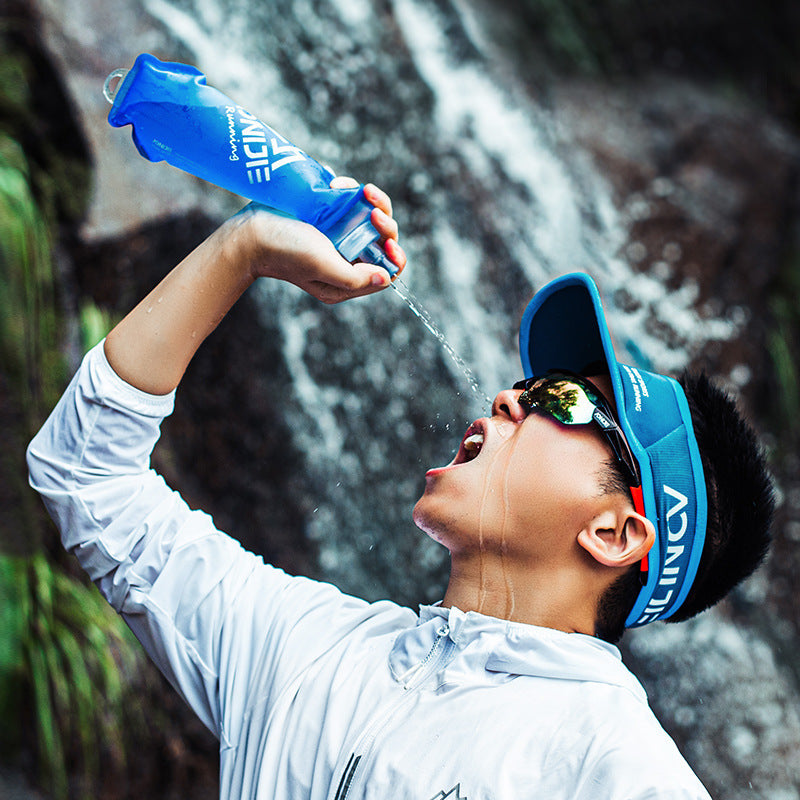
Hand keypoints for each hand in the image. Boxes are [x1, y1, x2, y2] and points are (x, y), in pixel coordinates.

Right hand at [239, 178, 405, 304]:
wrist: (250, 230)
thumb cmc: (284, 252)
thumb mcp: (322, 267)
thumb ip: (355, 277)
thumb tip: (386, 277)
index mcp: (346, 282)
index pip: (385, 272)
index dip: (394, 258)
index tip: (389, 243)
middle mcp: (346, 260)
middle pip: (382, 242)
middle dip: (385, 225)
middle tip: (373, 212)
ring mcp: (338, 236)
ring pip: (372, 218)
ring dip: (374, 202)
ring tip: (363, 190)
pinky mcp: (329, 215)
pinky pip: (352, 201)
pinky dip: (352, 190)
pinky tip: (339, 185)